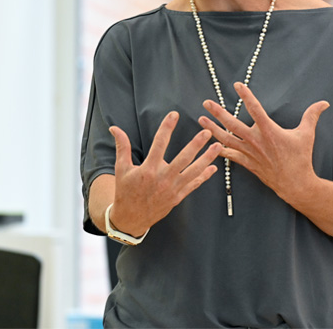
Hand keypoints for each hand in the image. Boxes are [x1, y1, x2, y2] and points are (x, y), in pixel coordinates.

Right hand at [109, 112, 220, 235]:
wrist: (131, 218)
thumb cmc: (125, 191)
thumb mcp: (121, 168)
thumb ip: (122, 146)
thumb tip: (114, 128)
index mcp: (148, 169)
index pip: (159, 143)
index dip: (167, 127)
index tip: (174, 115)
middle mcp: (163, 178)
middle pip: (183, 158)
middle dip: (196, 144)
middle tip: (207, 132)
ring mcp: (172, 189)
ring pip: (193, 171)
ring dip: (207, 158)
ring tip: (218, 146)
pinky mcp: (178, 197)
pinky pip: (194, 185)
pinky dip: (204, 176)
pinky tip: (213, 167)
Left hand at [198, 82, 328, 204]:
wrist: (295, 184)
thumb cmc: (300, 158)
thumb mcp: (306, 135)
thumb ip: (311, 116)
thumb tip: (324, 102)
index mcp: (269, 131)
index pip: (255, 109)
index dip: (246, 96)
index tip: (236, 85)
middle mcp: (256, 140)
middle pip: (233, 124)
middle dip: (218, 113)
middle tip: (206, 103)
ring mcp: (249, 152)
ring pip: (226, 139)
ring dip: (212, 129)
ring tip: (200, 120)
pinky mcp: (246, 162)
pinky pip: (229, 155)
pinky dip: (218, 149)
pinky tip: (207, 143)